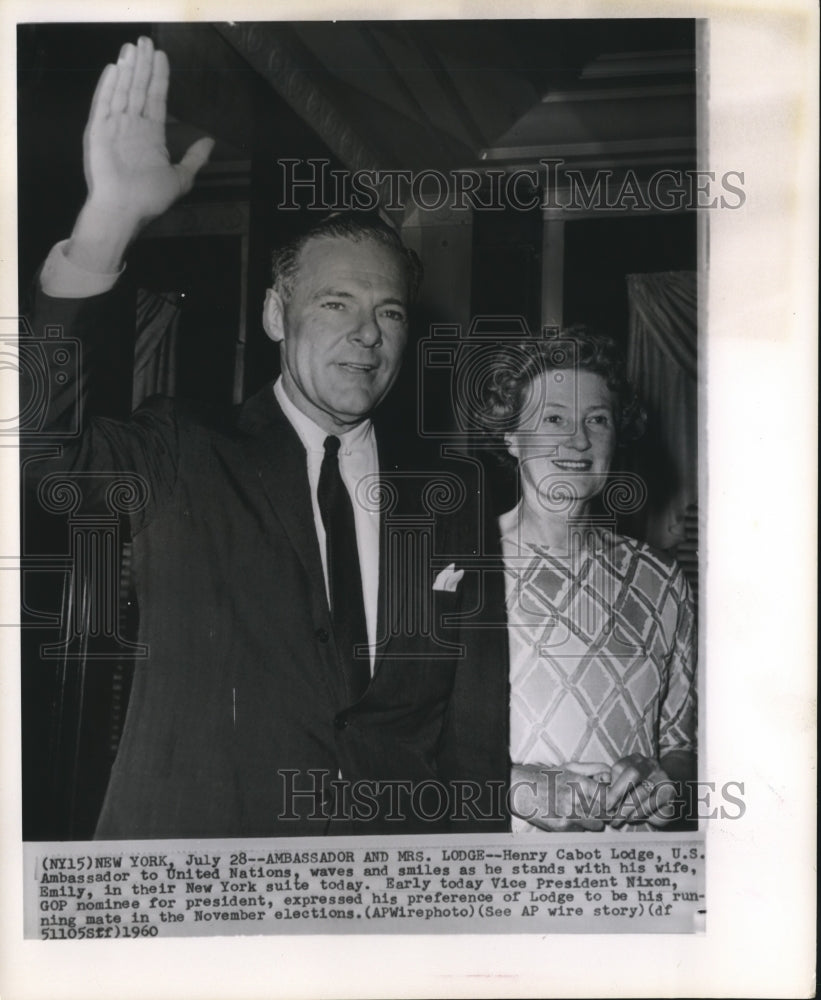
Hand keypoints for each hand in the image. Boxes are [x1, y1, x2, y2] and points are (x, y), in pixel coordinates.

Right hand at [68, 36, 213, 270]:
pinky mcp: (97, 131)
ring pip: (122, 91)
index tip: (161, 56)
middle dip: (143, 65)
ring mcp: (114, 127)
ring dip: (127, 68)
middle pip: (138, 89)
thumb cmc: (151, 198)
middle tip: (145, 41)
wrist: (125, 211)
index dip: (159, 77)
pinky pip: (102, 104)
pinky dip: (108, 86)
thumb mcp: (180, 178)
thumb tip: (210, 142)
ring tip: (132, 46)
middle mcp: (132, 127)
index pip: (155, 99)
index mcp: (150, 136)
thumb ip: (194, 159)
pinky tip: (114, 68)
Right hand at [510, 761, 610, 831]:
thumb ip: (594, 770)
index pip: (610, 798)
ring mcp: (569, 816)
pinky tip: (567, 817)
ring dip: (592, 821)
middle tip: (593, 805)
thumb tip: (611, 778)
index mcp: (580, 783)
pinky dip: (578, 827)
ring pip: (595, 826)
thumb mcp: (570, 766)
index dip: (613, 800)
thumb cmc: (545, 776)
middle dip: (602, 811)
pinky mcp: (561, 828)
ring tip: (579, 811)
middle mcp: (576, 801)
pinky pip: (581, 832)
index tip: (610, 799)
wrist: (519, 789)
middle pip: (605, 814)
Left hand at [605, 754, 678, 827]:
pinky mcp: (669, 792)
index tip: (601, 800)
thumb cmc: (637, 794)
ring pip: (642, 791)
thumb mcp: (623, 787)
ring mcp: (662, 777)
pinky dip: (638, 813)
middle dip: (617, 793)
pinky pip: (651, 803)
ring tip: (616, 819)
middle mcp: (650, 765)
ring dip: (626, 808)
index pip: (619, 767)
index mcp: (635, 760)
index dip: (609, 785)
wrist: (665, 801)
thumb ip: (611, 786)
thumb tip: (597, 788)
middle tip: (607, 809)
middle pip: (633, 773)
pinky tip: (630, 818)